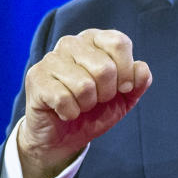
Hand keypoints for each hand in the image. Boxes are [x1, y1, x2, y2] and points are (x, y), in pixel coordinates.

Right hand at [17, 29, 152, 177]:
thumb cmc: (93, 111)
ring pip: (84, 86)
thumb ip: (138, 82)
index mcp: (95, 40)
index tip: (122, 88)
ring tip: (79, 105)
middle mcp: (71, 43)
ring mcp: (51, 58)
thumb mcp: (124, 98)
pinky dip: (70, 112)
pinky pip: (64, 99)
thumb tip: (141, 69)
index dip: (127, 72)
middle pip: (105, 68)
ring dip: (86, 105)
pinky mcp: (36, 77)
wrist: (62, 137)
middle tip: (95, 100)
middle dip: (106, 94)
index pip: (119, 42)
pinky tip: (63, 111)